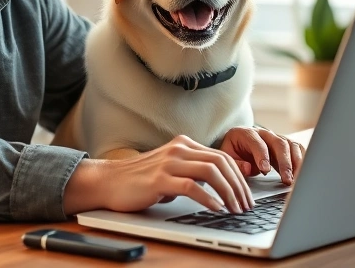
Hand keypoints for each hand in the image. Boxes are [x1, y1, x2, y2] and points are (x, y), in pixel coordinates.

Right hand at [63, 135, 253, 215]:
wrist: (108, 181)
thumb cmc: (140, 180)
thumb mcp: (171, 171)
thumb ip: (193, 172)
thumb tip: (221, 186)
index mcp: (184, 145)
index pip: (222, 157)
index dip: (239, 177)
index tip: (246, 195)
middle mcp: (179, 149)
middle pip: (221, 162)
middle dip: (238, 186)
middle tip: (246, 205)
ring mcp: (169, 162)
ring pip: (211, 172)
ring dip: (228, 192)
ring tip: (235, 208)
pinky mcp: (160, 179)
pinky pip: (191, 186)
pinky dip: (208, 198)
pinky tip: (215, 208)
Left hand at [218, 126, 305, 184]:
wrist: (238, 143)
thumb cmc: (234, 150)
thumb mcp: (227, 156)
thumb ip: (236, 163)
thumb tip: (249, 168)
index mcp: (247, 134)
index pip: (258, 143)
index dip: (262, 156)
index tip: (265, 171)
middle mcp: (264, 133)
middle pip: (279, 143)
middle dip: (284, 162)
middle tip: (286, 179)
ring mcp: (276, 138)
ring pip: (291, 146)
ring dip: (296, 163)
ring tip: (295, 179)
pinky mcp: (285, 145)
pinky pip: (297, 149)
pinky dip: (302, 160)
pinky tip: (302, 173)